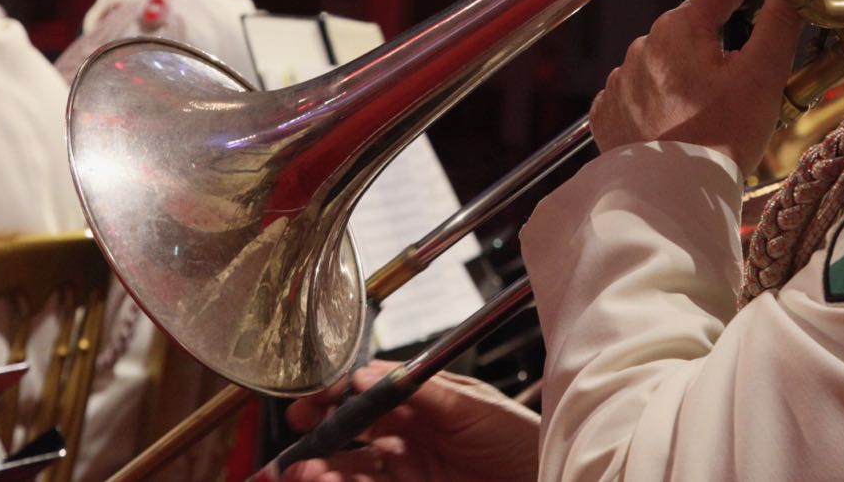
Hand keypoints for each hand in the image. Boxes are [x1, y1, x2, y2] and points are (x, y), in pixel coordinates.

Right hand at [270, 360, 539, 481]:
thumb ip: (420, 390)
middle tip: (297, 434)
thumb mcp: (473, 406)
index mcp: (424, 401)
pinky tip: (329, 479)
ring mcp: (410, 467)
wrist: (546, 481)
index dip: (338, 393)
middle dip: (319, 433)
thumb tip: (370, 372)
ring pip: (353, 465)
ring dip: (324, 465)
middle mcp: (412, 433)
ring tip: (307, 469)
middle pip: (352, 431)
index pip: (369, 391)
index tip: (313, 398)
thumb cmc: (522, 438)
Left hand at [589, 0, 802, 175]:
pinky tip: (676, 120)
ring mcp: (621, 80)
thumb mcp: (763, 72)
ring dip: (684, 72)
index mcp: (679, 27)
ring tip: (710, 106)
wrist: (674, 196)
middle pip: (690, 29)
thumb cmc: (723, 134)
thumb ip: (779, 19)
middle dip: (715, 41)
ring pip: (663, 62)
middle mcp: (642, 45)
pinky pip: (638, 94)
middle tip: (742, 70)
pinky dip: (657, 100)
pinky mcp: (609, 113)